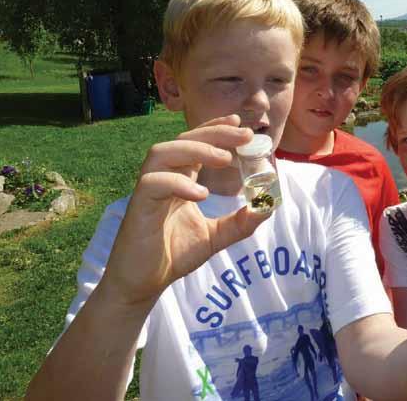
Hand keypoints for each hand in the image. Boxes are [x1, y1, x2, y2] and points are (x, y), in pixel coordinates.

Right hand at [100, 114, 270, 306]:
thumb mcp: (215, 236)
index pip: (195, 143)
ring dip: (195, 150)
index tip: (239, 123)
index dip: (215, 128)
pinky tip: (201, 194)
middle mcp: (162, 178)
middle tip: (243, 135)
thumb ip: (240, 222)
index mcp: (179, 179)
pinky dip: (177, 183)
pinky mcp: (138, 207)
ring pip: (163, 153)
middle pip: (183, 140)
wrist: (143, 283)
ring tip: (225, 158)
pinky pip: (153, 183)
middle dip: (215, 133)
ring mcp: (148, 190)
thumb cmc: (172, 254)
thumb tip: (267, 208)